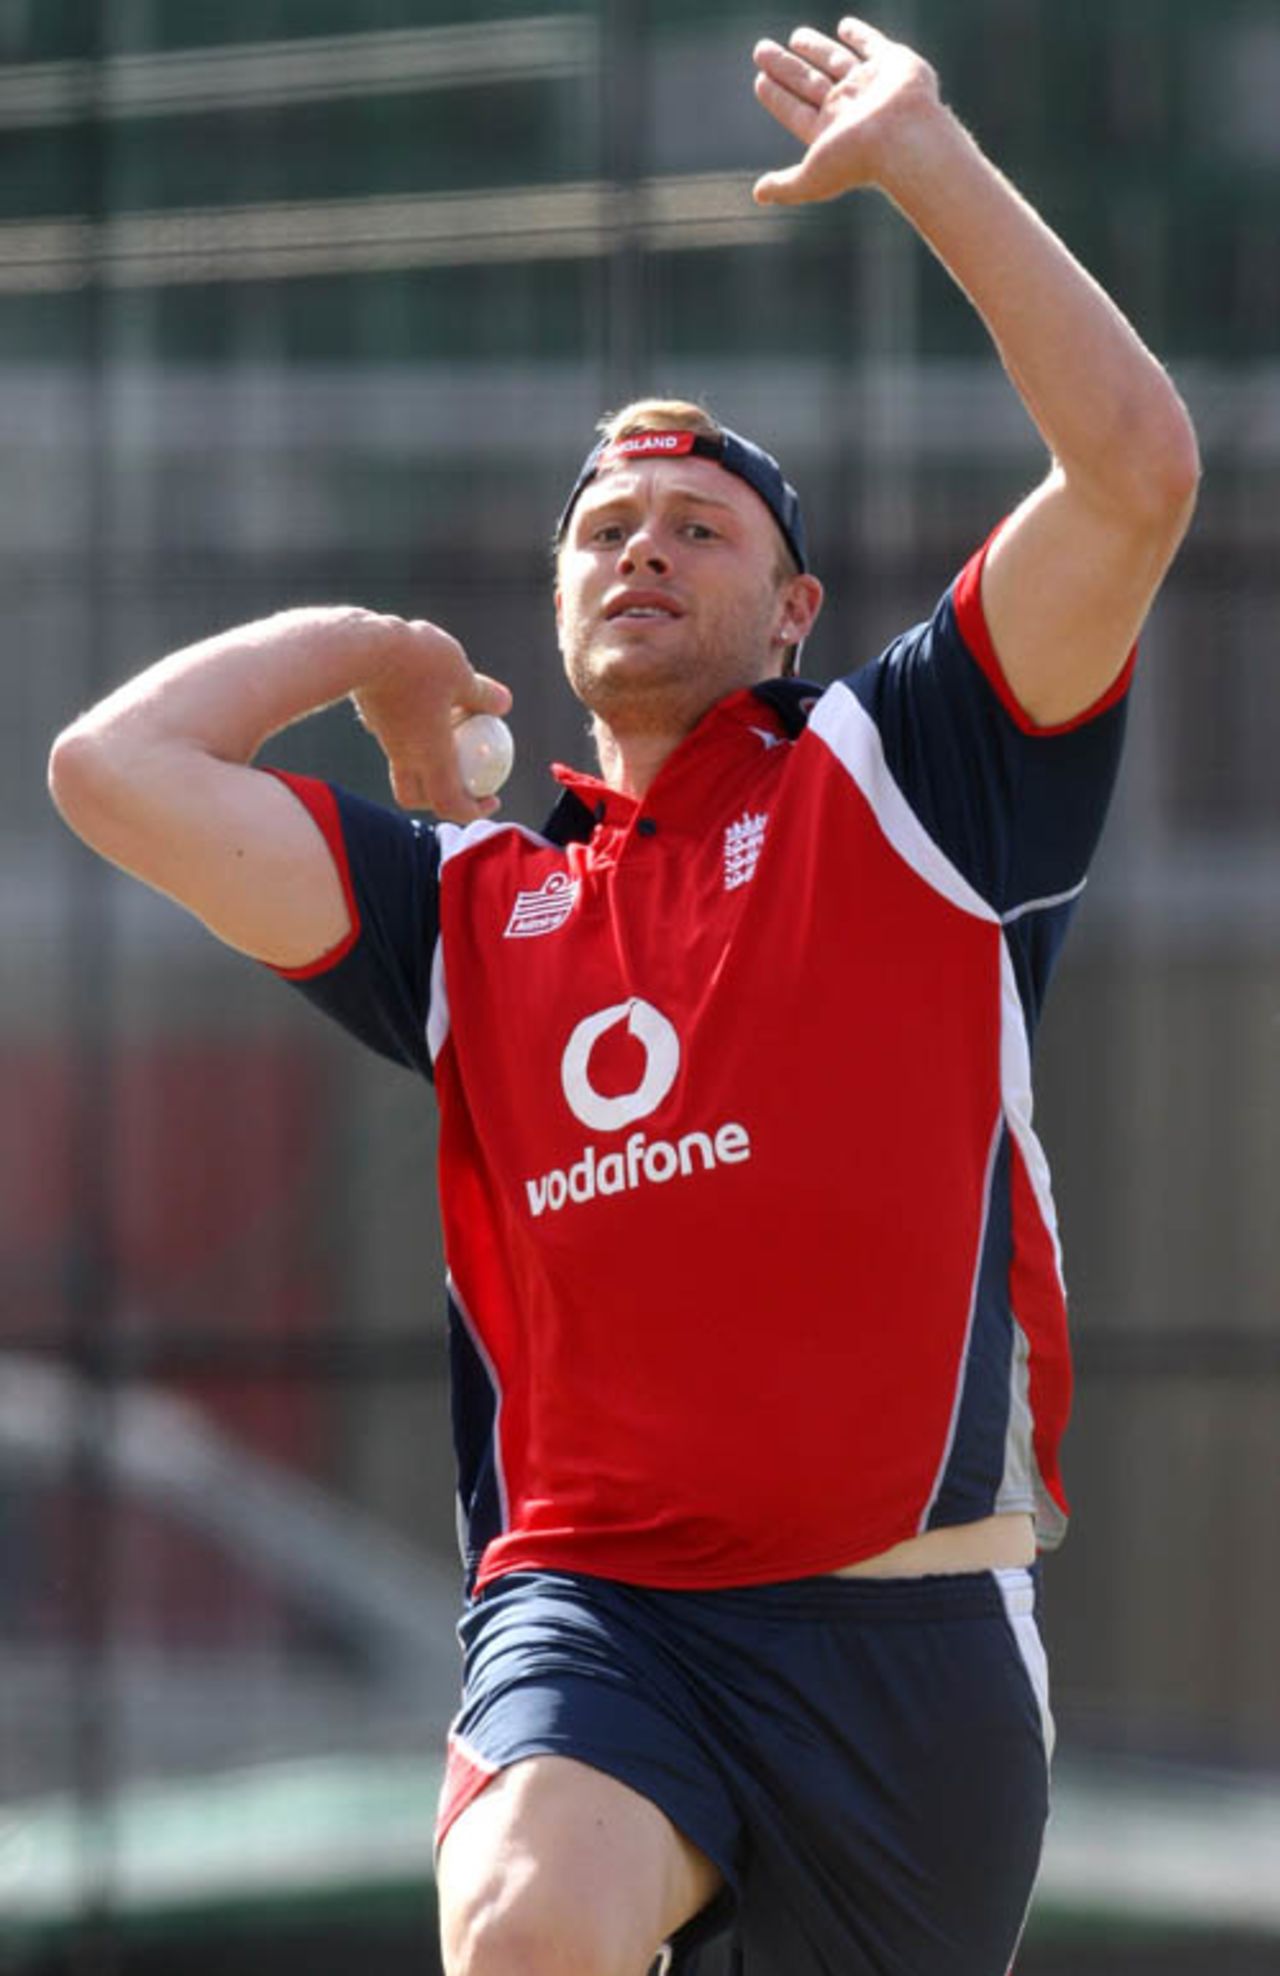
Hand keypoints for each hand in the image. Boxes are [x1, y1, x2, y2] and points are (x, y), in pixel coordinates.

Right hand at [349, 616, 511, 821]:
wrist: (360, 647)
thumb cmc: (416, 663)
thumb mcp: (461, 674)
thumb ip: (482, 695)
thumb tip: (504, 705)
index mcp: (430, 756)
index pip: (450, 804)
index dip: (473, 810)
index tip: (491, 798)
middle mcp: (404, 756)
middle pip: (416, 795)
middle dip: (440, 797)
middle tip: (465, 779)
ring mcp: (385, 737)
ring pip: (406, 764)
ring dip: (430, 757)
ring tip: (453, 725)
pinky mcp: (374, 717)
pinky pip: (397, 734)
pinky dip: (415, 729)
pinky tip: (427, 697)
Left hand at [752, 17, 939, 206]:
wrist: (904, 138)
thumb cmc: (859, 161)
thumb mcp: (812, 179)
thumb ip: (785, 186)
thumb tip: (758, 195)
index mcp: (829, 131)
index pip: (796, 110)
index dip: (777, 97)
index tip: (760, 80)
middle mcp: (848, 107)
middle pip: (808, 81)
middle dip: (784, 66)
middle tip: (761, 50)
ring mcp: (869, 84)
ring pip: (834, 60)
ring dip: (814, 48)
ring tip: (795, 37)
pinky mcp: (893, 63)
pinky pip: (872, 44)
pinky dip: (859, 34)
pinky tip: (844, 26)